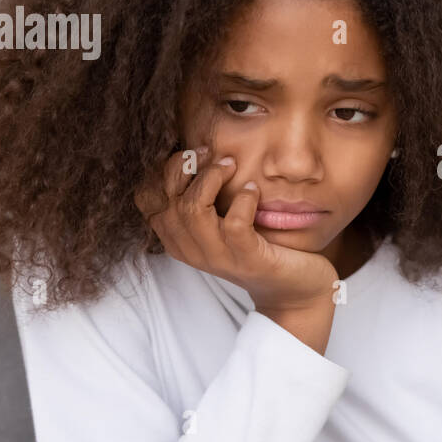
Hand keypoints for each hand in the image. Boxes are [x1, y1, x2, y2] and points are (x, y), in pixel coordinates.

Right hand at [134, 146, 338, 350]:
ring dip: (212, 178)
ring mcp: (219, 257)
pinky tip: (253, 189)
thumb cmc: (257, 245)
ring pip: (194, 210)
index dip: (162, 171)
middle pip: (169, 201)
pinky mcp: (247, 259)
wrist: (294, 288)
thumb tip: (193, 153)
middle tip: (213, 155)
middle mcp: (192, 251)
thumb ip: (202, 198)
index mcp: (178, 239)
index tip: (190, 155)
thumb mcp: (220, 222)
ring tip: (232, 166)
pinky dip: (243, 199)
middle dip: (187, 167)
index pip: (146, 201)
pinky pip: (235, 223)